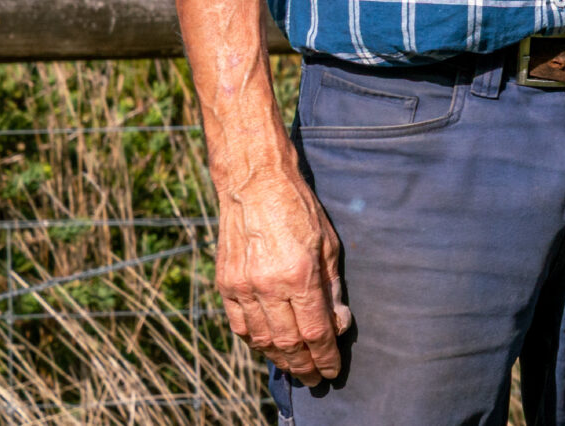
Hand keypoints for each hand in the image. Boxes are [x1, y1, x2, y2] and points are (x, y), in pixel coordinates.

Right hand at [213, 164, 351, 384]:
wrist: (254, 184)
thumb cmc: (299, 210)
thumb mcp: (329, 244)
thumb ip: (333, 287)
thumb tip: (338, 324)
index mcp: (299, 275)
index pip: (315, 332)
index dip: (325, 357)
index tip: (332, 371)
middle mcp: (267, 286)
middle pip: (287, 343)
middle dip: (304, 366)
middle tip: (315, 379)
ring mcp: (242, 286)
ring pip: (261, 339)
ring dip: (280, 359)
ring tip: (296, 368)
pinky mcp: (226, 284)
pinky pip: (240, 325)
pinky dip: (255, 342)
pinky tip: (269, 347)